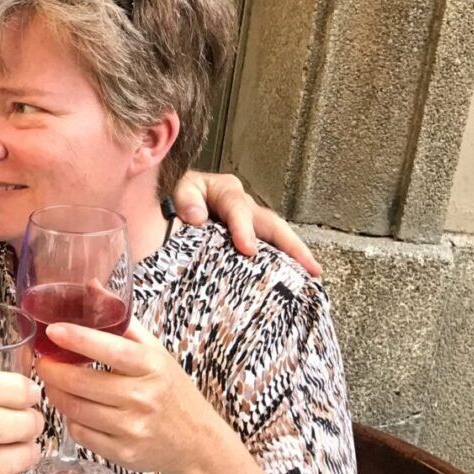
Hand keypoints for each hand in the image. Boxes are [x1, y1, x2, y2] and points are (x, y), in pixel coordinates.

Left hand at [34, 319, 225, 473]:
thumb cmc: (170, 389)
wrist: (196, 442)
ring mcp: (133, 428)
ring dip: (56, 393)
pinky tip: (73, 408)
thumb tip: (91, 285)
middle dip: (53, 370)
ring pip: (76, 410)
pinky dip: (70, 419)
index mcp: (152, 366)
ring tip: (53, 381)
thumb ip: (121, 320)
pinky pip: (80, 434)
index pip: (111, 350)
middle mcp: (143, 398)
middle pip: (83, 383)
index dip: (78, 339)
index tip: (53, 330)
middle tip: (42, 360)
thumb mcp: (155, 351)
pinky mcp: (123, 453)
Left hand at [171, 170, 321, 276]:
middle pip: (272, 226)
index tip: (247, 249)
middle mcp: (243, 208)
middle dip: (293, 247)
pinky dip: (279, 268)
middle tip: (311, 268)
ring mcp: (247, 227)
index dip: (244, 229)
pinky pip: (264, 255)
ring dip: (294, 259)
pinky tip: (292, 284)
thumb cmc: (168, 196)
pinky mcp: (242, 245)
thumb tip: (198, 217)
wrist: (161, 204)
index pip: (238, 210)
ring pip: (274, 241)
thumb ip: (184, 199)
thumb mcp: (173, 189)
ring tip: (312, 279)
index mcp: (225, 192)